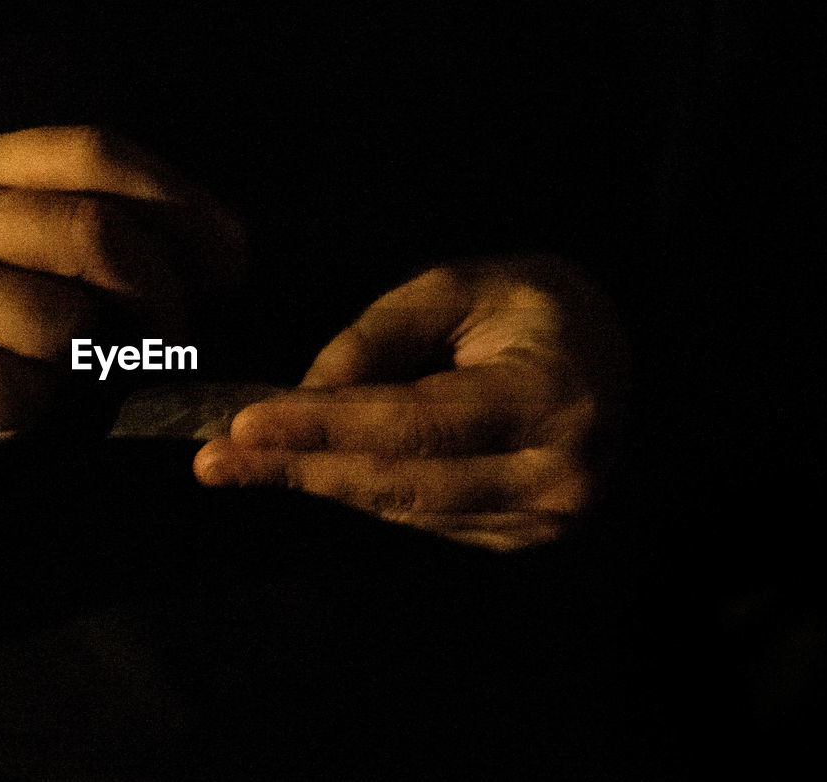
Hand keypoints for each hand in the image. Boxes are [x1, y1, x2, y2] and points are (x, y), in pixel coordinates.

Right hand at [0, 126, 241, 501]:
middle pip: (95, 230)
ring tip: (75, 376)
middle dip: (162, 291)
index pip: (95, 152)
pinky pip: (30, 388)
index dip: (181, 202)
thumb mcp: (30, 261)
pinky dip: (47, 413)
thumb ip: (97, 230)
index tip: (233, 258)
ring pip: (69, 319)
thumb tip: (224, 248)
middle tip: (179, 334)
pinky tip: (15, 412)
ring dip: (99, 364)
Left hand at [194, 258, 624, 550]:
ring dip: (318, 484)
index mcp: (549, 401)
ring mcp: (541, 520)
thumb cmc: (531, 306)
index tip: (243, 425)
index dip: (325, 428)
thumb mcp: (455, 288)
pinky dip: (362, 493)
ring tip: (240, 462)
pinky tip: (314, 468)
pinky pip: (420, 521)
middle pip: (401, 482)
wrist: (613, 355)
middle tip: (213, 461)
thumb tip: (299, 394)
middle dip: (299, 469)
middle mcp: (554, 477)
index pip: (416, 423)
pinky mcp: (519, 538)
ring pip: (403, 510)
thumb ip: (376, 339)